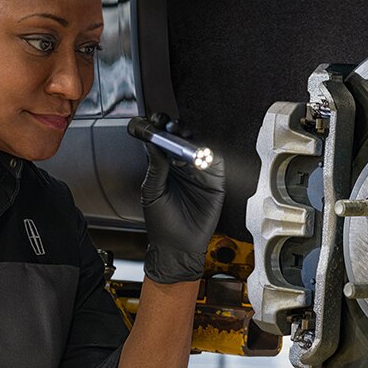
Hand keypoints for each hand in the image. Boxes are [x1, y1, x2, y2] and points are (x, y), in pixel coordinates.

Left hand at [140, 115, 225, 283]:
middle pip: (182, 140)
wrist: (177, 246)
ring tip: (184, 139)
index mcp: (165, 167)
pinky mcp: (215, 181)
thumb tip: (153, 143)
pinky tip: (200, 156)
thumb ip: (155, 167)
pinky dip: (210, 156)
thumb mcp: (152, 192)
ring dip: (192, 140)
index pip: (164, 141)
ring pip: (199, 147)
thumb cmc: (161, 222)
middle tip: (172, 127)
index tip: (156, 121)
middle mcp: (182, 167)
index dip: (161, 129)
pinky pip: (216, 162)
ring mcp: (199, 173)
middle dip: (177, 130)